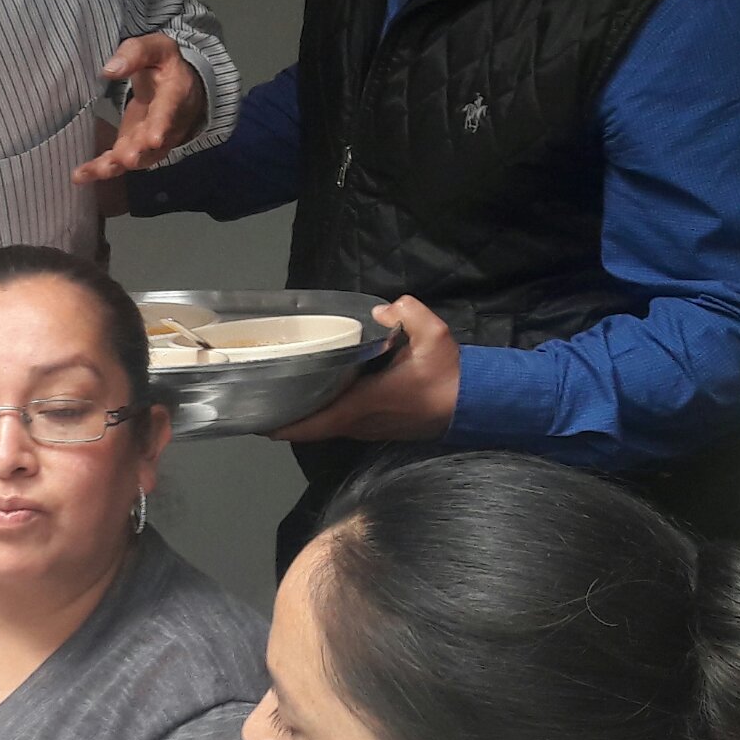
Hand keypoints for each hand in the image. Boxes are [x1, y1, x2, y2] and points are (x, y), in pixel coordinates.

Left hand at [72, 34, 205, 183]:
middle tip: (127, 159)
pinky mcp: (132, 148)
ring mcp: (149, 141)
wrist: (180, 88)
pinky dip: (100, 170)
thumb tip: (109, 69)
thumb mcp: (157, 49)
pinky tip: (80, 175)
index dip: (162, 125)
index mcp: (175, 95)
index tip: (154, 138)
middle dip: (139, 151)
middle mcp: (167, 125)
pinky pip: (119, 162)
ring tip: (99, 170)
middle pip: (152, 142)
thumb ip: (136, 54)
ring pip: (136, 157)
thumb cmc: (165, 65)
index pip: (169, 111)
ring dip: (117, 165)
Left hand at [270, 296, 459, 444]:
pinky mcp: (380, 430)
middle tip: (262, 405)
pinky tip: (315, 399)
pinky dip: (326, 417)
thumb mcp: (435, 335)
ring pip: (331, 427)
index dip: (290, 426)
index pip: (321, 421)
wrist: (477, 404)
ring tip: (281, 401)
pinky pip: (344, 425)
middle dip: (290, 420)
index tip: (263, 425)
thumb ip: (408, 314)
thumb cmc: (450, 374)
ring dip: (307, 420)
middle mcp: (364, 423)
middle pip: (318, 426)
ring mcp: (372, 430)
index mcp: (368, 403)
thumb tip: (382, 309)